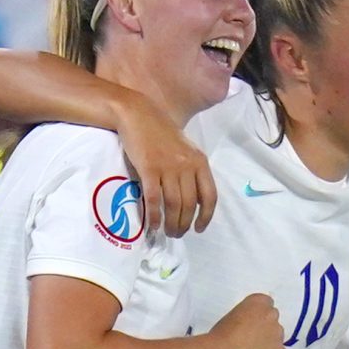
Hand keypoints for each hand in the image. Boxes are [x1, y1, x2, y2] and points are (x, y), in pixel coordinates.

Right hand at [114, 98, 216, 235]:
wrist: (138, 114)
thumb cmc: (161, 132)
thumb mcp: (185, 150)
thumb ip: (191, 171)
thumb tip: (193, 200)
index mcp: (200, 161)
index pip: (210, 196)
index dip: (205, 216)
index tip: (199, 229)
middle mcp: (187, 166)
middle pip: (190, 204)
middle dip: (184, 224)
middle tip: (177, 234)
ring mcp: (168, 167)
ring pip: (173, 204)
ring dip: (171, 223)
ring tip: (167, 232)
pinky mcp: (148, 168)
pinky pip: (154, 199)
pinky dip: (154, 215)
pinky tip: (152, 225)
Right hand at [209, 293, 293, 348]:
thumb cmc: (222, 332)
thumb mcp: (234, 314)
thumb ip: (248, 315)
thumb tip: (252, 325)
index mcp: (259, 301)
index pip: (267, 303)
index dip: (260, 314)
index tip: (253, 321)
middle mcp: (271, 314)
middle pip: (274, 319)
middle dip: (266, 326)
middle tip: (252, 336)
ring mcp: (277, 332)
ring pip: (279, 336)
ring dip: (270, 341)